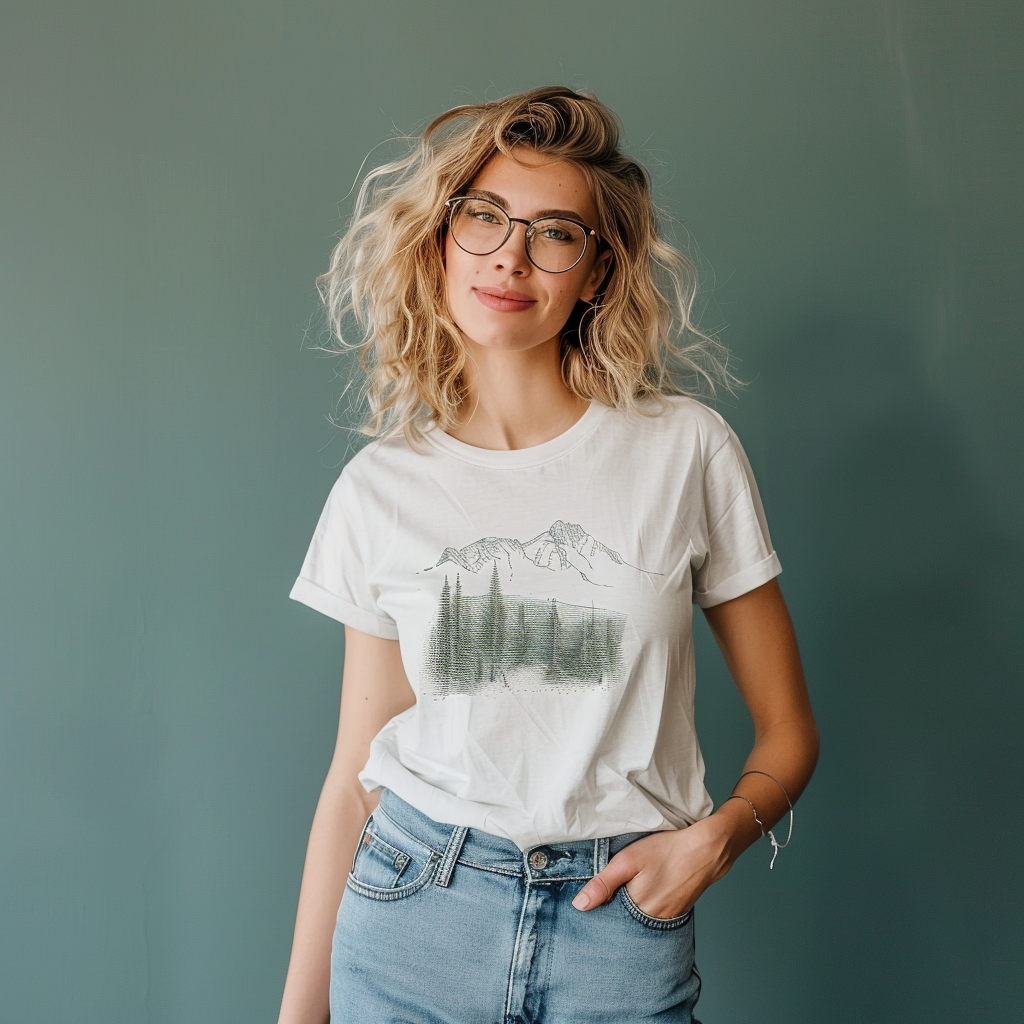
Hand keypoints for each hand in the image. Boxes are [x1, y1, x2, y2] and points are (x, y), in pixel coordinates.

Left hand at [570, 814, 737, 918]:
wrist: (706, 850)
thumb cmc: (666, 851)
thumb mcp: (628, 860)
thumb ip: (603, 883)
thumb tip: (579, 906)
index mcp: (638, 910)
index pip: (610, 923)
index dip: (599, 915)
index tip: (587, 910)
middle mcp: (653, 921)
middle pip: (625, 925)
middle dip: (613, 917)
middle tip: (603, 902)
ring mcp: (667, 918)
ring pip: (640, 922)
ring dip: (629, 913)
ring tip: (621, 897)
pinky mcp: (677, 911)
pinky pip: (654, 917)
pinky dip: (645, 910)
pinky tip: (642, 896)